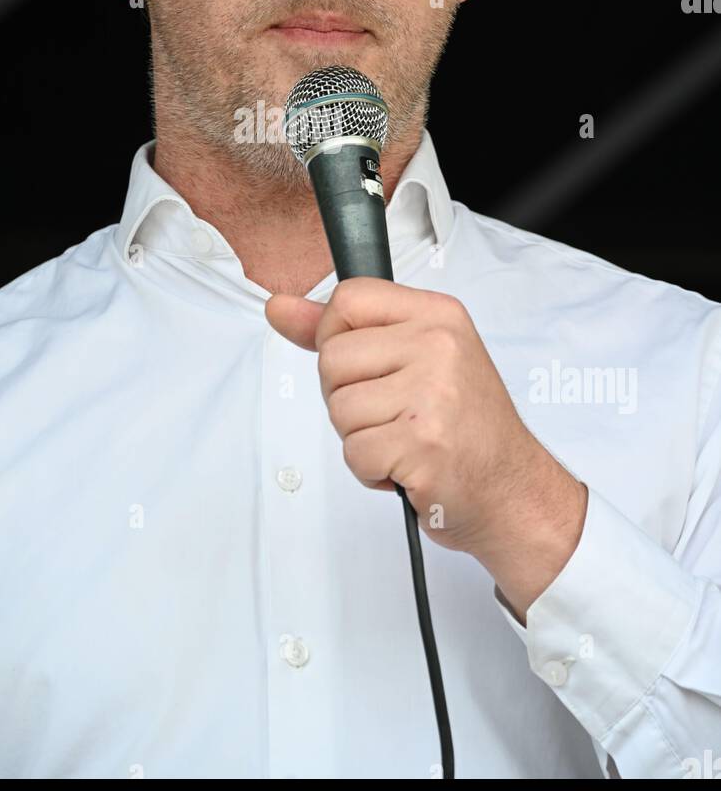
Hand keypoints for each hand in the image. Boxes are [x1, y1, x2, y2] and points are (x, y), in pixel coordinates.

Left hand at [265, 277, 586, 618]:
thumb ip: (342, 330)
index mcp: (438, 314)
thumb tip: (277, 307)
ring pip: (339, 409)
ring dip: (361, 438)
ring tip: (404, 441)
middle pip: (332, 358)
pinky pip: (354, 453)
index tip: (366, 366)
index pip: (347, 298)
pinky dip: (371, 471)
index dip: (337, 338)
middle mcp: (439, 345)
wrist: (513, 492)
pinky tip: (408, 467)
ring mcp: (433, 394)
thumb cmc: (464, 426)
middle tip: (394, 414)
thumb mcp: (414, 358)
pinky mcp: (424, 445)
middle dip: (347, 397)